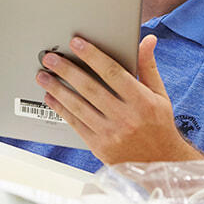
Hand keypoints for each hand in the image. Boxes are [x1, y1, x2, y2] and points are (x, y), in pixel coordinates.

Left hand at [36, 35, 197, 163]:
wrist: (160, 163)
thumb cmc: (158, 125)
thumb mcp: (159, 95)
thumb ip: (148, 66)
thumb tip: (147, 40)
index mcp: (142, 101)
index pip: (113, 72)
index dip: (92, 55)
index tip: (76, 42)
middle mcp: (126, 117)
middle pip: (90, 88)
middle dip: (67, 70)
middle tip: (50, 58)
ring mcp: (111, 133)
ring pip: (79, 106)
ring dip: (58, 89)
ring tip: (43, 76)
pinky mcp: (100, 146)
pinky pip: (76, 124)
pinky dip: (61, 109)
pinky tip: (50, 98)